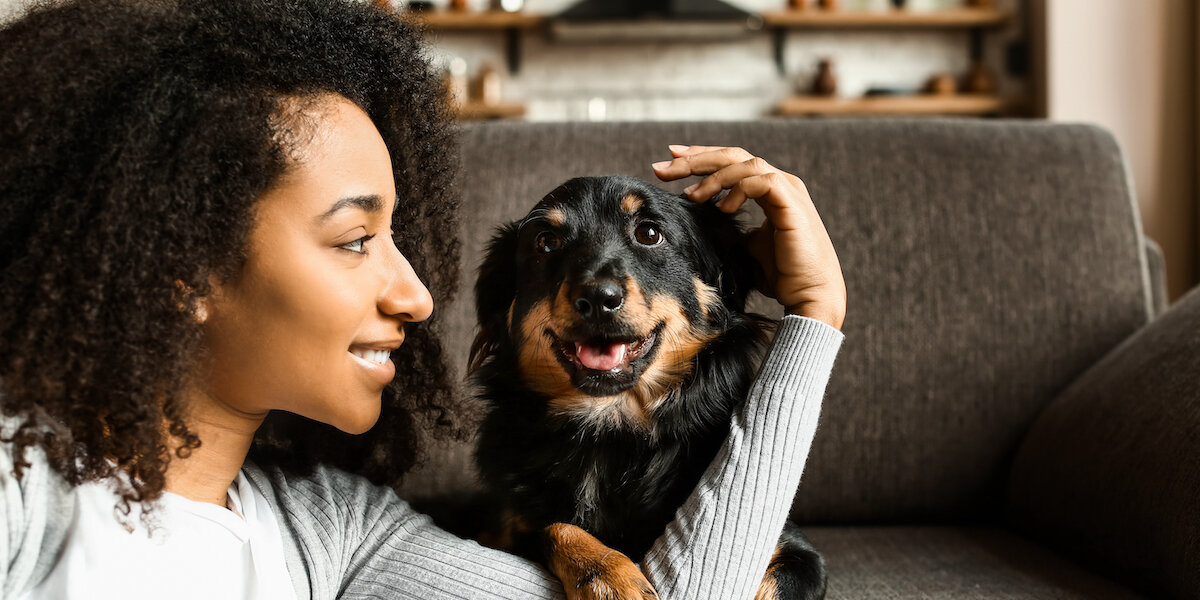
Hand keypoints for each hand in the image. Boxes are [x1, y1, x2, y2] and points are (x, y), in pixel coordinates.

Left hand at [652, 145, 845, 329]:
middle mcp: (780, 183)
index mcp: (769, 190)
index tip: (669, 162)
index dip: (700, 159)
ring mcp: (788, 190)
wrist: (809, 295)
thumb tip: (696, 221)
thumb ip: (727, 227)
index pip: (731, 163)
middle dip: (695, 159)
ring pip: (745, 163)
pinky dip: (738, 189)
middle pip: (733, 156)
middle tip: (663, 167)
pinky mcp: (792, 203)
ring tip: (691, 195)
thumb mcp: (745, 246)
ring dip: (713, 176)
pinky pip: (761, 181)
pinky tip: (723, 207)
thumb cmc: (781, 275)